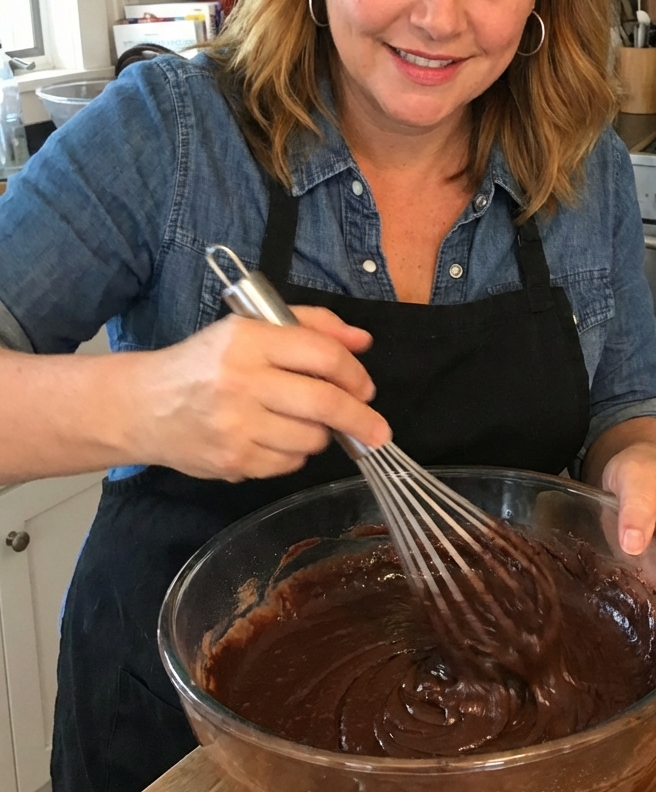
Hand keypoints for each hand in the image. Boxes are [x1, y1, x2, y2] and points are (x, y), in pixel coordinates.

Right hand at [128, 308, 390, 480]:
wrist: (143, 406)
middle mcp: (242, 382)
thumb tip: (363, 342)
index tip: (366, 389)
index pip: (322, 356)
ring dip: (319, 434)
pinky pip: (288, 464)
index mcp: (249, 340)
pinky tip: (275, 438)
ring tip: (302, 423)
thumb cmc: (205, 363)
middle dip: (361, 418)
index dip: (355, 374)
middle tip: (377, 429)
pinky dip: (293, 454)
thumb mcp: (251, 329)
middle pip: (325, 403)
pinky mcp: (232, 462)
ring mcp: (235, 426)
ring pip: (310, 439)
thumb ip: (311, 327)